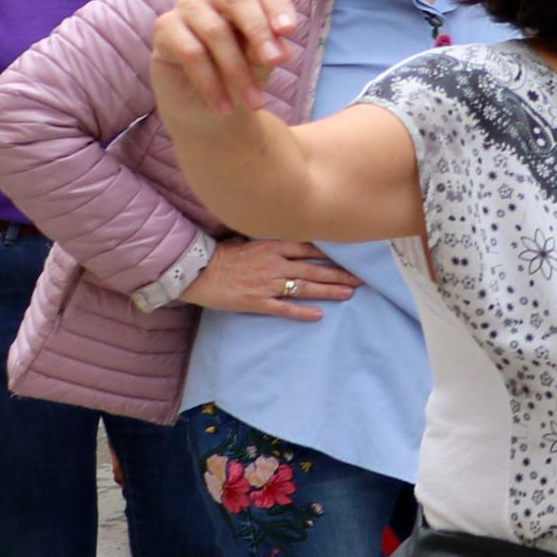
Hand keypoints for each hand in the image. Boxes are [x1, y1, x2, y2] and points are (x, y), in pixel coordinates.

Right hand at [149, 0, 302, 122]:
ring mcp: (186, 7)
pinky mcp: (164, 28)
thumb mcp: (263, 60)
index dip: (277, 4)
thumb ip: (271, 48)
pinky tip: (223, 107)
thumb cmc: (243, 72)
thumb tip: (280, 51)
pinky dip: (210, 83)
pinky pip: (191, 53)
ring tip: (254, 102)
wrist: (210, 106)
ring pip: (215, 32)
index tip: (289, 31)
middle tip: (275, 62)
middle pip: (238, 0)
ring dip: (237, 70)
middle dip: (260, 32)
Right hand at [180, 237, 360, 321]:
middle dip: (339, 274)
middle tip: (360, 278)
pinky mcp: (257, 302)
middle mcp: (274, 264)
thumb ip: (270, 243)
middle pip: (314, 269)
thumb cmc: (220, 254)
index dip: (332, 254)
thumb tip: (287, 240)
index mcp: (272, 246)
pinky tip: (318, 315)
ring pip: (304, 287)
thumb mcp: (248, 240)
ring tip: (348, 293)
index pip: (309, 249)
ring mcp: (267, 284)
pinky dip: (302, 312)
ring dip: (328, 291)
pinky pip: (284, 308)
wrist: (196, 271)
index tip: (351, 256)